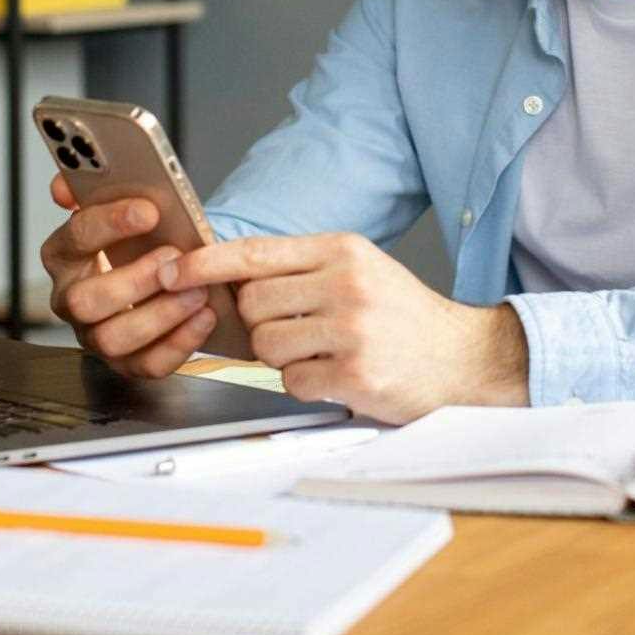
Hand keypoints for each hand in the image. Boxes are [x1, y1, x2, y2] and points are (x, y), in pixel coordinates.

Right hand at [40, 173, 215, 377]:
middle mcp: (71, 299)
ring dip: (159, 315)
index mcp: (65, 255)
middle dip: (132, 280)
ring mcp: (95, 335)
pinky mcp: (125, 362)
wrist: (162, 273)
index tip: (149, 210)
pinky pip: (146, 364)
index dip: (109, 223)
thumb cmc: (138, 240)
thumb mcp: (121, 207)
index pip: (75, 238)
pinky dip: (178, 343)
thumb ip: (92, 189)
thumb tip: (64, 187)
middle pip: (84, 301)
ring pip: (112, 338)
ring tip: (196, 291)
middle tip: (172, 259)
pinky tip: (203, 316)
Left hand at [157, 231, 528, 423]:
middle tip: (293, 329)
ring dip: (282, 357)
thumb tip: (229, 276)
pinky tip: (337, 374)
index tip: (171, 271)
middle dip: (258, 324)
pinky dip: (305, 384)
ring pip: (266, 346)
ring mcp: (351, 329)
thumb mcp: (358, 269)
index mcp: (341, 250)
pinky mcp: (356, 373)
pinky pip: (292, 381)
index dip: (205, 264)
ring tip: (321, 352)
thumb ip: (301, 268)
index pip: (254, 252)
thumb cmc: (402, 315)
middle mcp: (345, 284)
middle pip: (251, 304)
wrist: (463, 356)